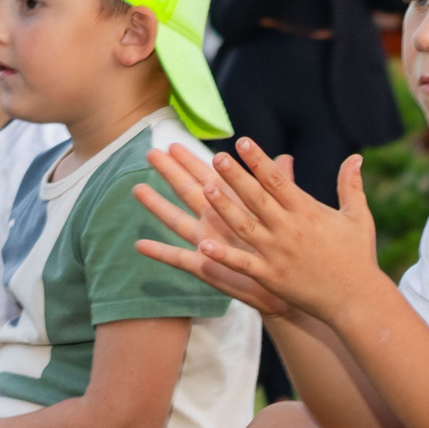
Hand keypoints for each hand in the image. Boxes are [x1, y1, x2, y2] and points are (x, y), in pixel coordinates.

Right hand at [134, 143, 293, 317]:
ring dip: (158, 206)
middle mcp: (217, 223)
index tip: (173, 144)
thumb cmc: (285, 248)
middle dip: (170, 173)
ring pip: (178, 221)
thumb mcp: (285, 211)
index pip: (209, 178)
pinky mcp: (207, 268)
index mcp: (235, 207)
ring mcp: (209, 244)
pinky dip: (161, 253)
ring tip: (138, 189)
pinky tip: (140, 244)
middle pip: (188, 192)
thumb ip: (280, 184)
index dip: (192, 161)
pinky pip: (180, 260)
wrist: (290, 283)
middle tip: (150, 153)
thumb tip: (286, 157)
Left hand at [136, 138, 378, 324]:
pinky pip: (243, 264)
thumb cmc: (358, 256)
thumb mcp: (358, 217)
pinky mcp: (272, 277)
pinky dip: (223, 256)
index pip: (277, 179)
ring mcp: (278, 254)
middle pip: (256, 197)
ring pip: (244, 226)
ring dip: (224, 208)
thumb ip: (351, 185)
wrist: (357, 299)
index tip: (242, 142)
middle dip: (235, 176)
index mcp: (307, 211)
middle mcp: (289, 229)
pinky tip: (202, 245)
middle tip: (217, 157)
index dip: (258, 159)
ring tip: (206, 189)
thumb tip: (356, 157)